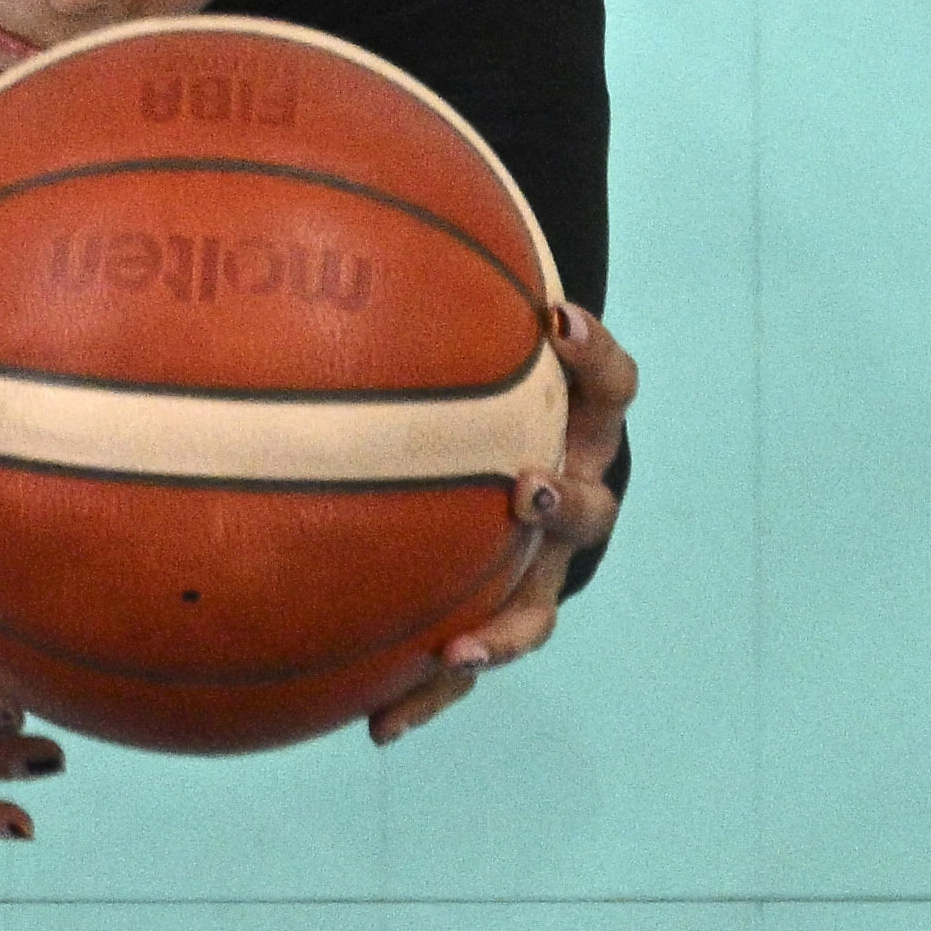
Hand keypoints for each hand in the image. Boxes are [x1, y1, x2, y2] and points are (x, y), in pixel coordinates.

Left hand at [370, 297, 637, 743]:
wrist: (513, 452)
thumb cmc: (477, 381)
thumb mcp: (465, 332)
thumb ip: (420, 278)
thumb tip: (322, 202)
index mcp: (576, 423)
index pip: (608, 380)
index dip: (594, 351)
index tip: (555, 322)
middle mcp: (571, 494)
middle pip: (592, 506)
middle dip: (561, 506)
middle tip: (526, 493)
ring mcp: (542, 568)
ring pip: (540, 607)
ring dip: (505, 630)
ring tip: (460, 650)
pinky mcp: (499, 614)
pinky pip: (468, 662)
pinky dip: (426, 695)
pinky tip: (375, 728)